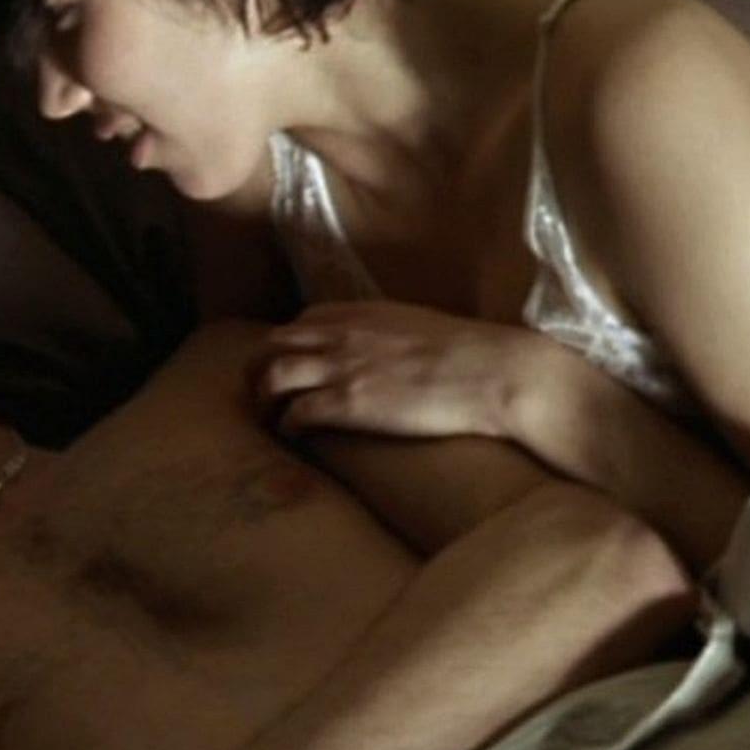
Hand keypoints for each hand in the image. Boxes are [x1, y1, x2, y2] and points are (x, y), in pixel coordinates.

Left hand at [251, 301, 542, 441]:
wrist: (492, 372)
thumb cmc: (469, 352)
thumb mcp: (416, 324)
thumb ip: (385, 331)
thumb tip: (380, 347)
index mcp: (358, 313)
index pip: (299, 322)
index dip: (286, 347)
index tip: (288, 367)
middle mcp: (340, 335)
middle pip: (271, 345)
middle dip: (257, 371)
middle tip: (263, 397)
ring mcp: (340, 367)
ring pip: (271, 377)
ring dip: (262, 401)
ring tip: (269, 420)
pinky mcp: (348, 404)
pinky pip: (294, 413)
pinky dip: (286, 426)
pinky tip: (293, 437)